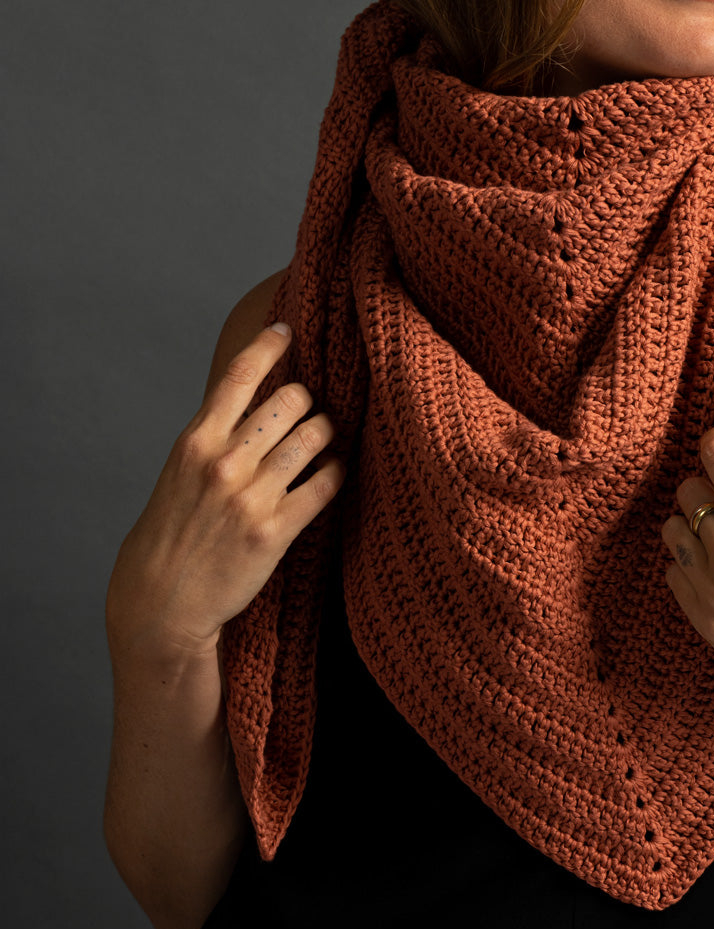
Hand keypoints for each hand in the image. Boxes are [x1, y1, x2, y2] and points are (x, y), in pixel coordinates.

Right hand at [106, 323, 345, 660]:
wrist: (162, 599)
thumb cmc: (174, 530)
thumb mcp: (181, 471)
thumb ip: (216, 434)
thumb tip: (257, 395)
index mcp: (196, 440)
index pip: (240, 374)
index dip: (268, 344)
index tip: (286, 329)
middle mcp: (225, 462)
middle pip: (292, 399)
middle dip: (307, 401)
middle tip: (307, 414)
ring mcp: (252, 496)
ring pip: (316, 436)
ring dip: (326, 434)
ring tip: (320, 443)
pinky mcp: (276, 530)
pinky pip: (326, 484)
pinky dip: (335, 473)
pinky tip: (331, 475)